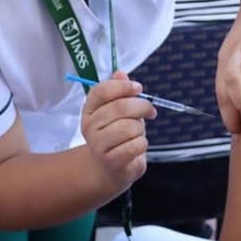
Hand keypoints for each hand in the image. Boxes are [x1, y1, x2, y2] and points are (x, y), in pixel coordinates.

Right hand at [81, 71, 155, 192]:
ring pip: (129, 127)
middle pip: (120, 107)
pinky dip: (142, 144)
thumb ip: (119, 92)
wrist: (109, 168)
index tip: (139, 88)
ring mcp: (98, 145)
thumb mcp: (118, 111)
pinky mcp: (111, 161)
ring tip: (137, 133)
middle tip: (150, 111)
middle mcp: (89, 126)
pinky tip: (137, 146)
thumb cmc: (117, 134)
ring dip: (141, 129)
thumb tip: (121, 73)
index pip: (101, 91)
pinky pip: (136, 145)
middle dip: (142, 106)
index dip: (122, 87)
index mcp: (89, 110)